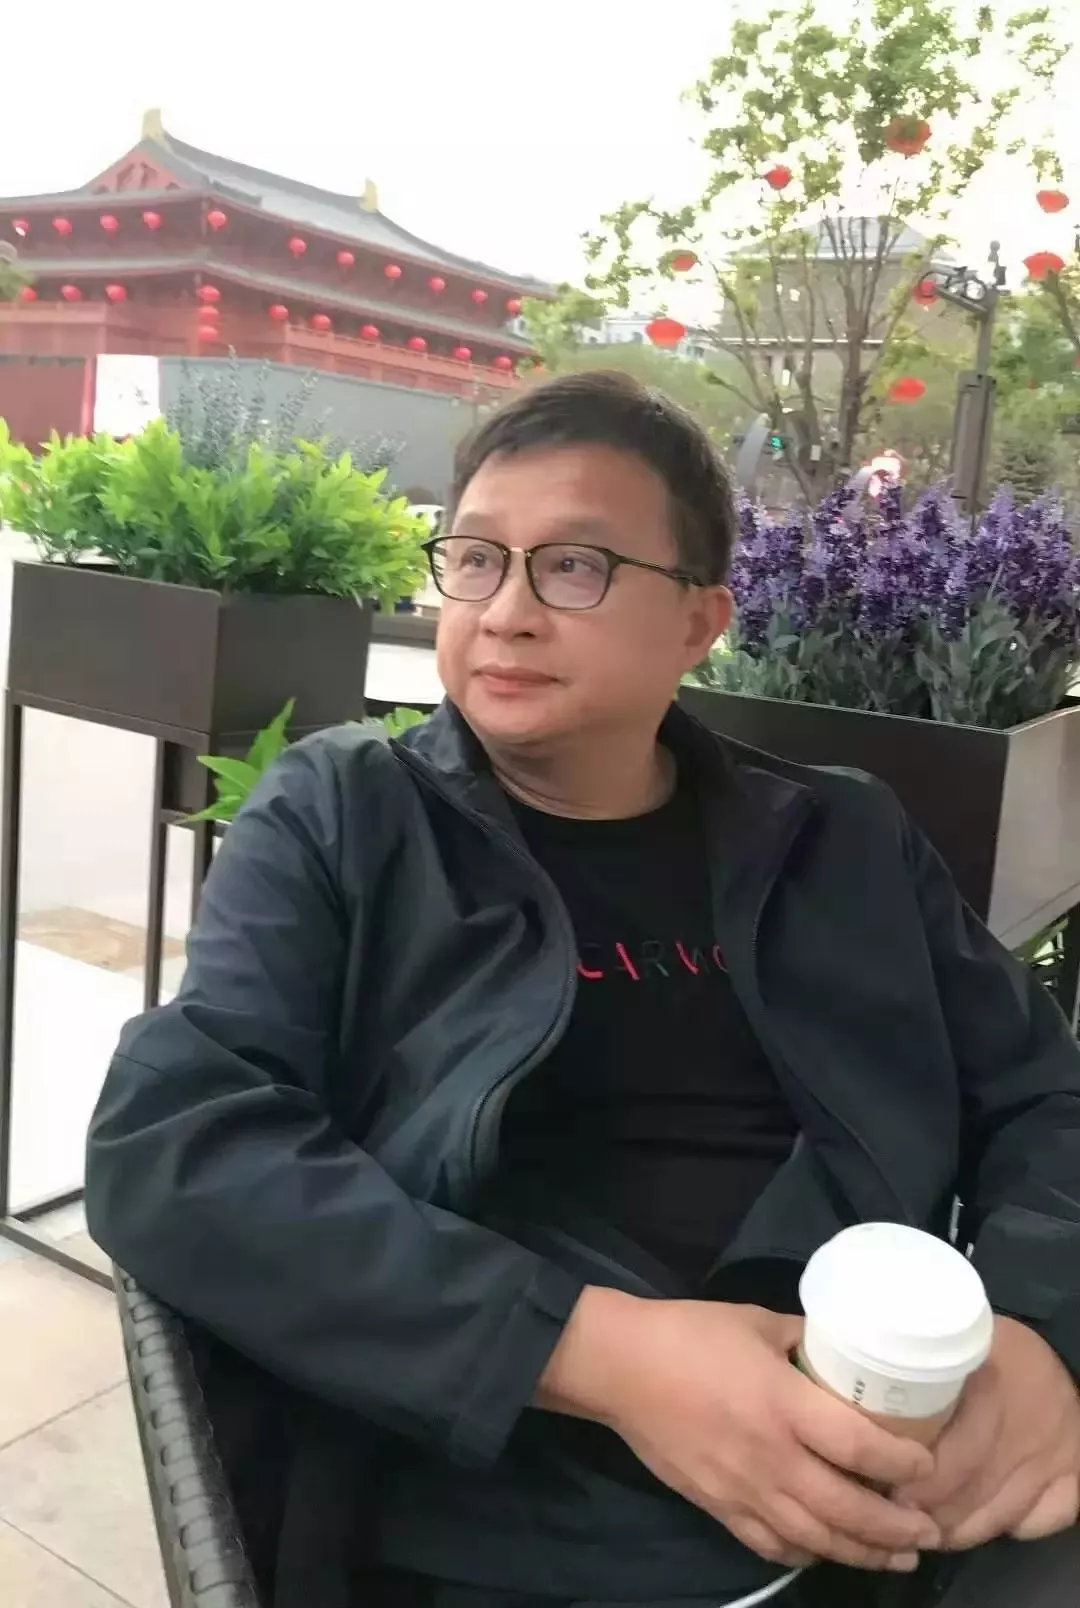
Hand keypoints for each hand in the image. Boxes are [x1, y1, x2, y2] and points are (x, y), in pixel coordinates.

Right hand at [538, 1289, 941, 1573]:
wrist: (620, 1367)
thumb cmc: (690, 1333)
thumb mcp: (757, 1321)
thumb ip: (805, 1340)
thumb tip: (844, 1348)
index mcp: (784, 1405)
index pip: (861, 1447)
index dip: (904, 1464)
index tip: (930, 1467)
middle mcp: (771, 1458)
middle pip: (848, 1510)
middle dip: (897, 1527)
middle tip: (931, 1532)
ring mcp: (744, 1491)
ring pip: (816, 1538)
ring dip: (863, 1552)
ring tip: (898, 1556)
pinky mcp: (719, 1507)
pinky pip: (772, 1545)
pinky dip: (807, 1554)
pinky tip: (827, 1551)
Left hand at [895, 1316, 1079, 1549]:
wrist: (1062, 1354)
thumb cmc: (992, 1349)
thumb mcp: (954, 1345)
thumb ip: (913, 1365)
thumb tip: (847, 1383)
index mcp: (990, 1390)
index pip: (954, 1455)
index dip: (918, 1482)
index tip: (884, 1489)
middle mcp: (1024, 1428)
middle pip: (972, 1489)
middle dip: (928, 1511)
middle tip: (894, 1515)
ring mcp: (1052, 1458)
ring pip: (1000, 1513)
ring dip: (957, 1529)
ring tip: (924, 1528)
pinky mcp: (1074, 1477)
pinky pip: (1040, 1521)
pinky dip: (1005, 1529)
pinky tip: (974, 1524)